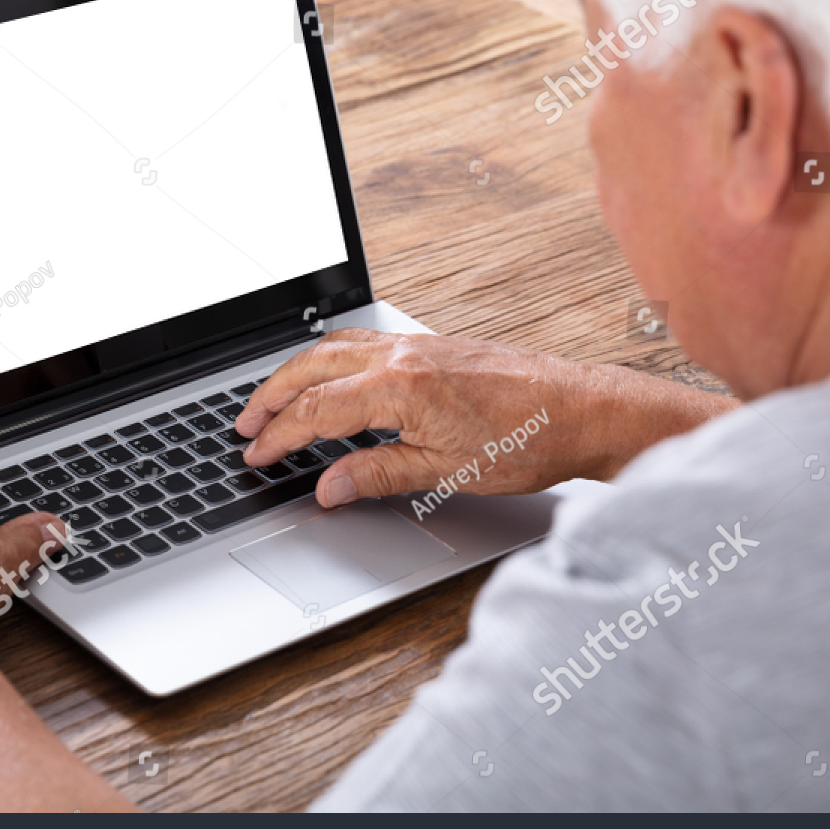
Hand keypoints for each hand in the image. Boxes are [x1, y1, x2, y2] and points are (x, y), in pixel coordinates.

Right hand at [235, 329, 734, 505]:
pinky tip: (332, 373)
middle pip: (312, 368)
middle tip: (244, 426)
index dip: (278, 436)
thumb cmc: (528, 438)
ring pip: (335, 347)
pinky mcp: (435, 345)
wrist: (585, 410)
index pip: (315, 410)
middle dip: (270, 396)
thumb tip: (328, 487)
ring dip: (296, 372)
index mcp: (399, 386)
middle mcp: (402, 355)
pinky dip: (331, 357)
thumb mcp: (445, 471)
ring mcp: (418, 345)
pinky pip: (364, 341)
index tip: (255, 455)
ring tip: (273, 398)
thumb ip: (376, 475)